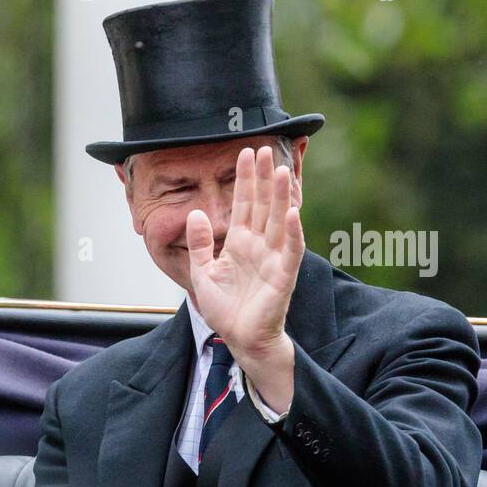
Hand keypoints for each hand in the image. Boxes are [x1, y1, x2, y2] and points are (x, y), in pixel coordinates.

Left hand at [186, 145, 303, 358]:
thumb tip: (195, 213)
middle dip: (263, 178)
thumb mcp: (203, 273)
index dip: (244, 179)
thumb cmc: (225, 309)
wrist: (239, 338)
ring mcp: (273, 258)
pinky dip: (292, 233)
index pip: (243, 204)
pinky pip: (290, 250)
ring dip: (281, 197)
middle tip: (265, 148)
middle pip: (262, 205)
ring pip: (278, 221)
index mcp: (240, 243)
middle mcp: (259, 246)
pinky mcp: (283, 276)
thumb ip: (200, 244)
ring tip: (282, 170)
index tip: (245, 152)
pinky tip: (292, 212)